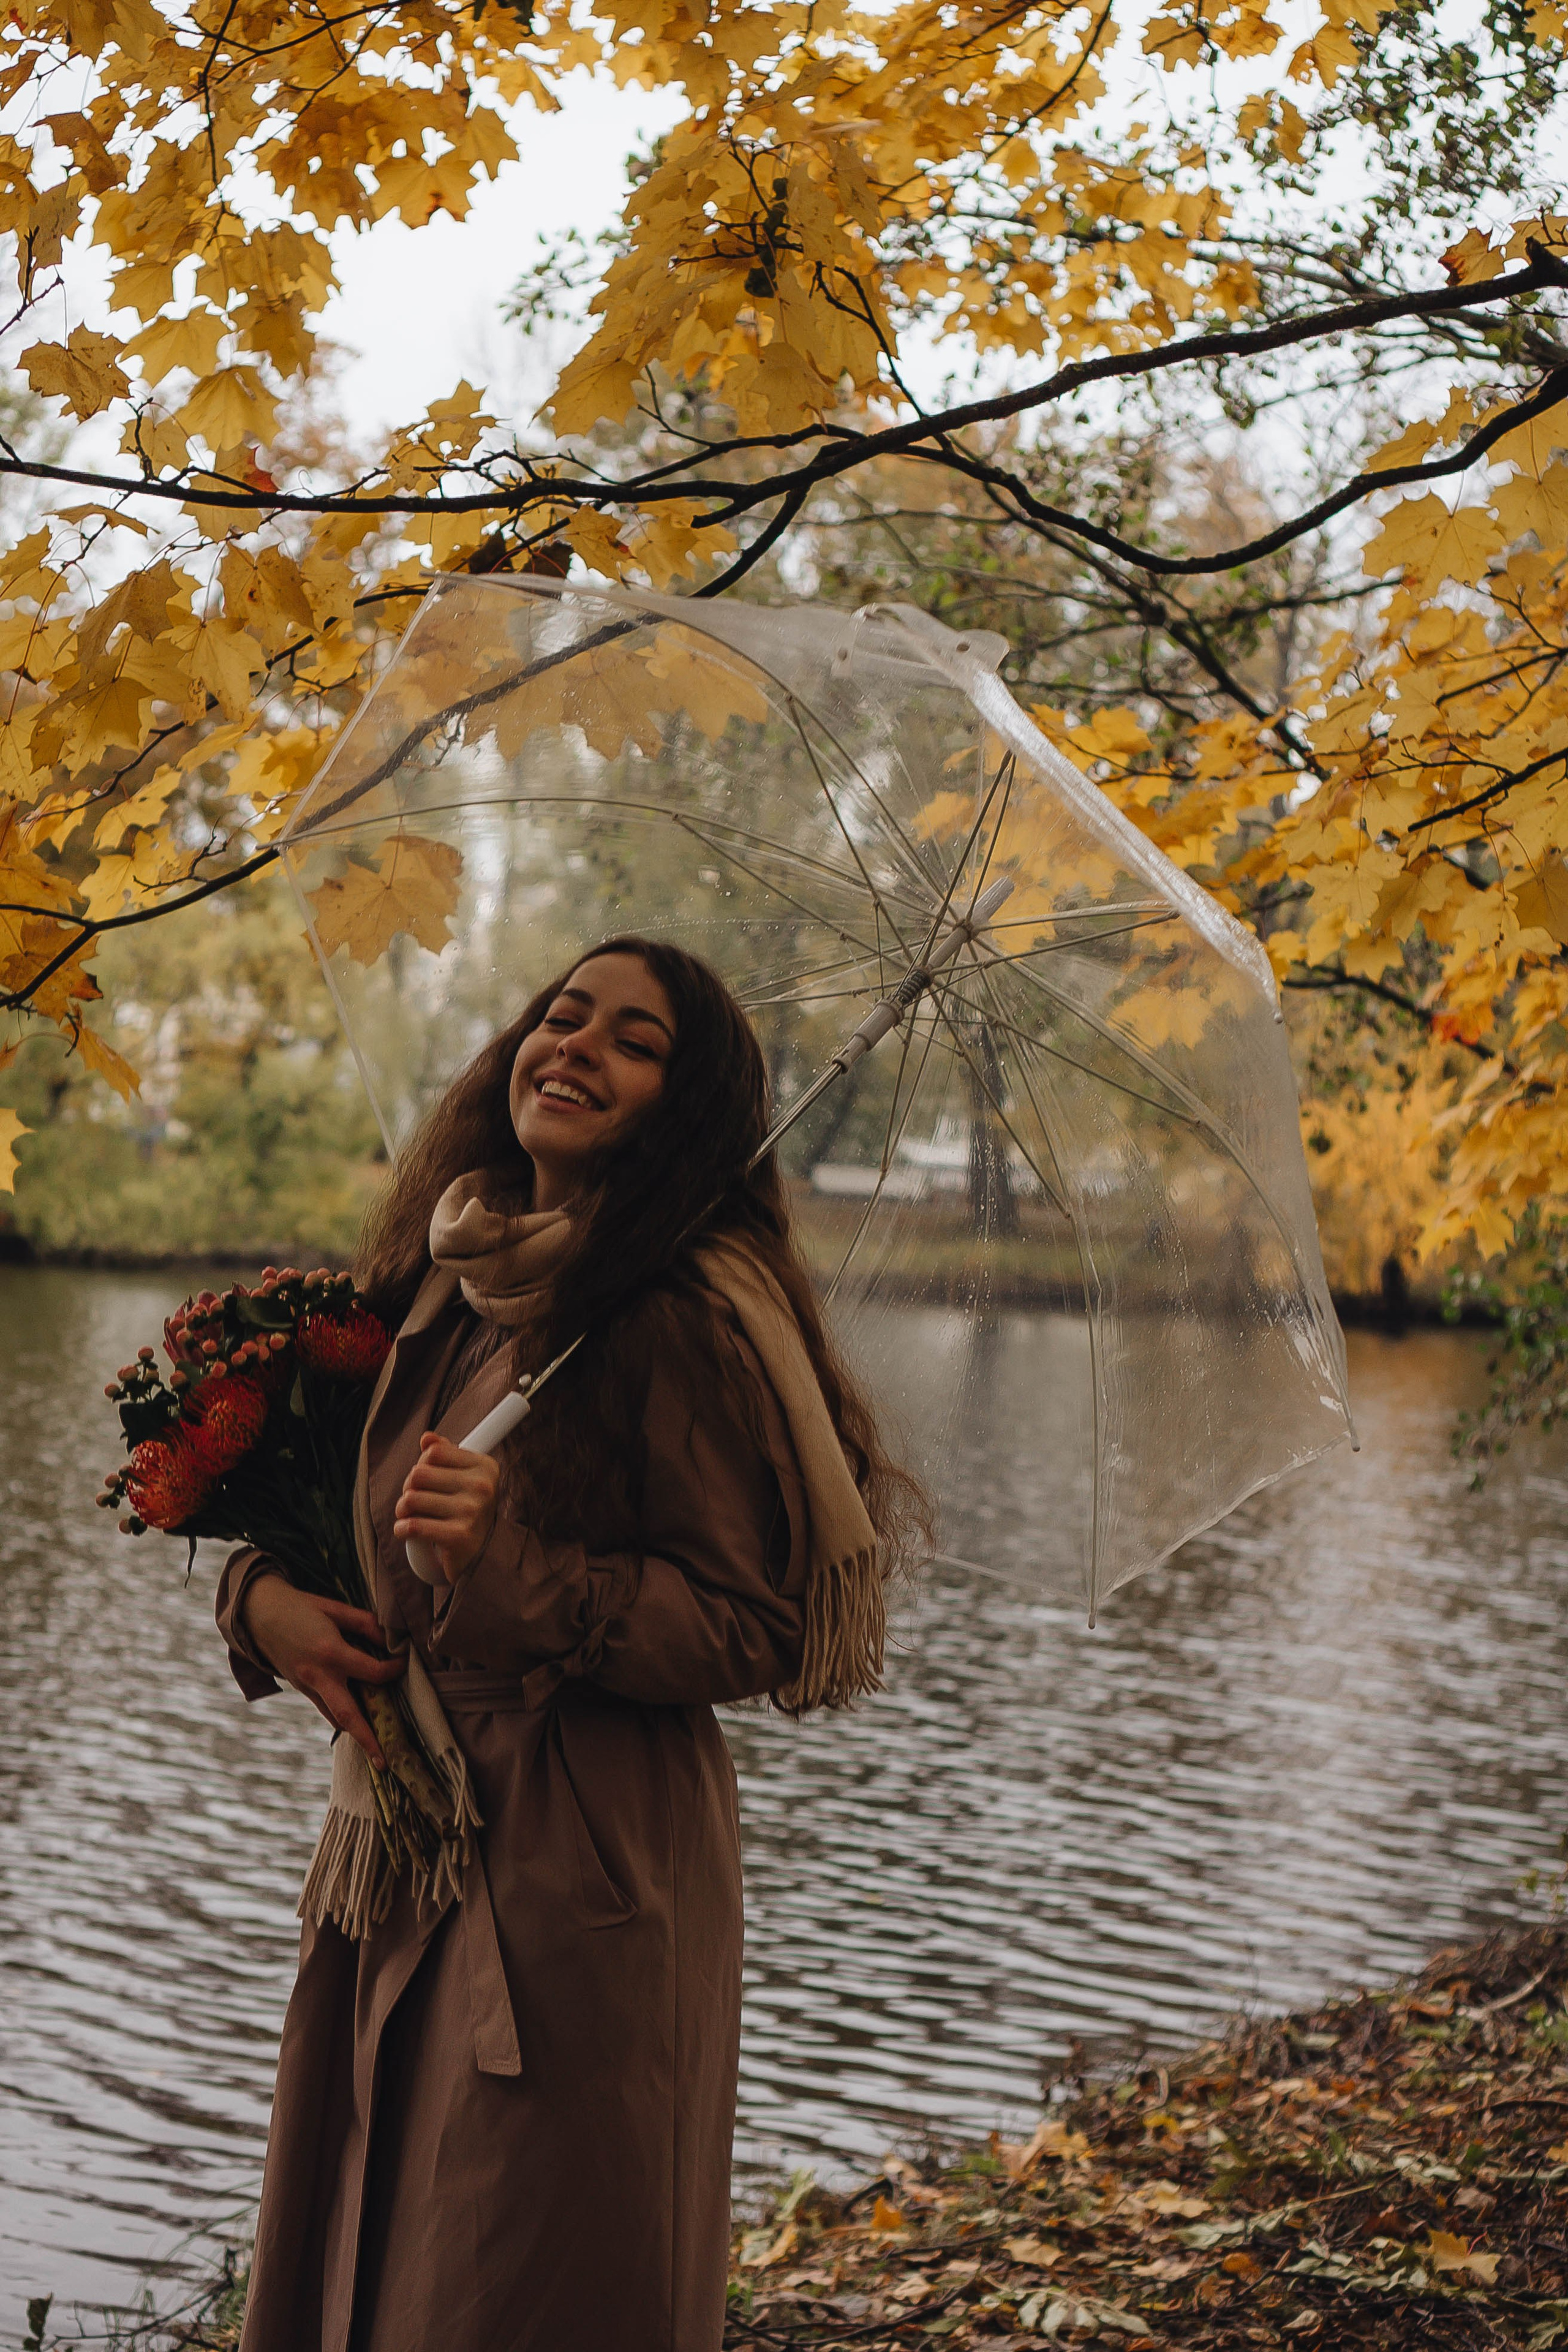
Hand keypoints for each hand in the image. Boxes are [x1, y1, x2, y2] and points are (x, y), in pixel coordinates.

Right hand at [241, 1575, 403, 1767]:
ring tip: (376, 1751)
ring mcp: (307, 1686)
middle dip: (367, 1740)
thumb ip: (365, 1623)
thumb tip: (391, 1638)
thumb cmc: (301, 1607)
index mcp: (330, 1653)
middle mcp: (318, 1676)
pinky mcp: (301, 1689)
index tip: (404, 1664)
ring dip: (355, 1733)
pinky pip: (325, 1709)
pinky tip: (357, 1723)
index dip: (393, 1669)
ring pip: (335, 1718)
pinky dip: (341, 1718)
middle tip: (384, 1763)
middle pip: (347, 1715)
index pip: (372, 1672)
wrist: (259, 1615)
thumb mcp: (335, 1608)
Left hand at [393, 1433, 500, 1585]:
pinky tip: (406, 1531)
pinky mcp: (458, 1536)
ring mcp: (471, 1511)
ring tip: (413, 1516)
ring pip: (411, 1499)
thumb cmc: (468, 1511)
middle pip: (418, 1474)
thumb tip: (427, 1437)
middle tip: (417, 1501)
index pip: (433, 1452)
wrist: (482, 1555)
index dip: (422, 1465)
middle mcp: (482, 1486)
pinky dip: (402, 1530)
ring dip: (403, 1511)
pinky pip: (412, 1526)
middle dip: (409, 1488)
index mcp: (485, 1467)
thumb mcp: (463, 1478)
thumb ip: (446, 1454)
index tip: (427, 1481)